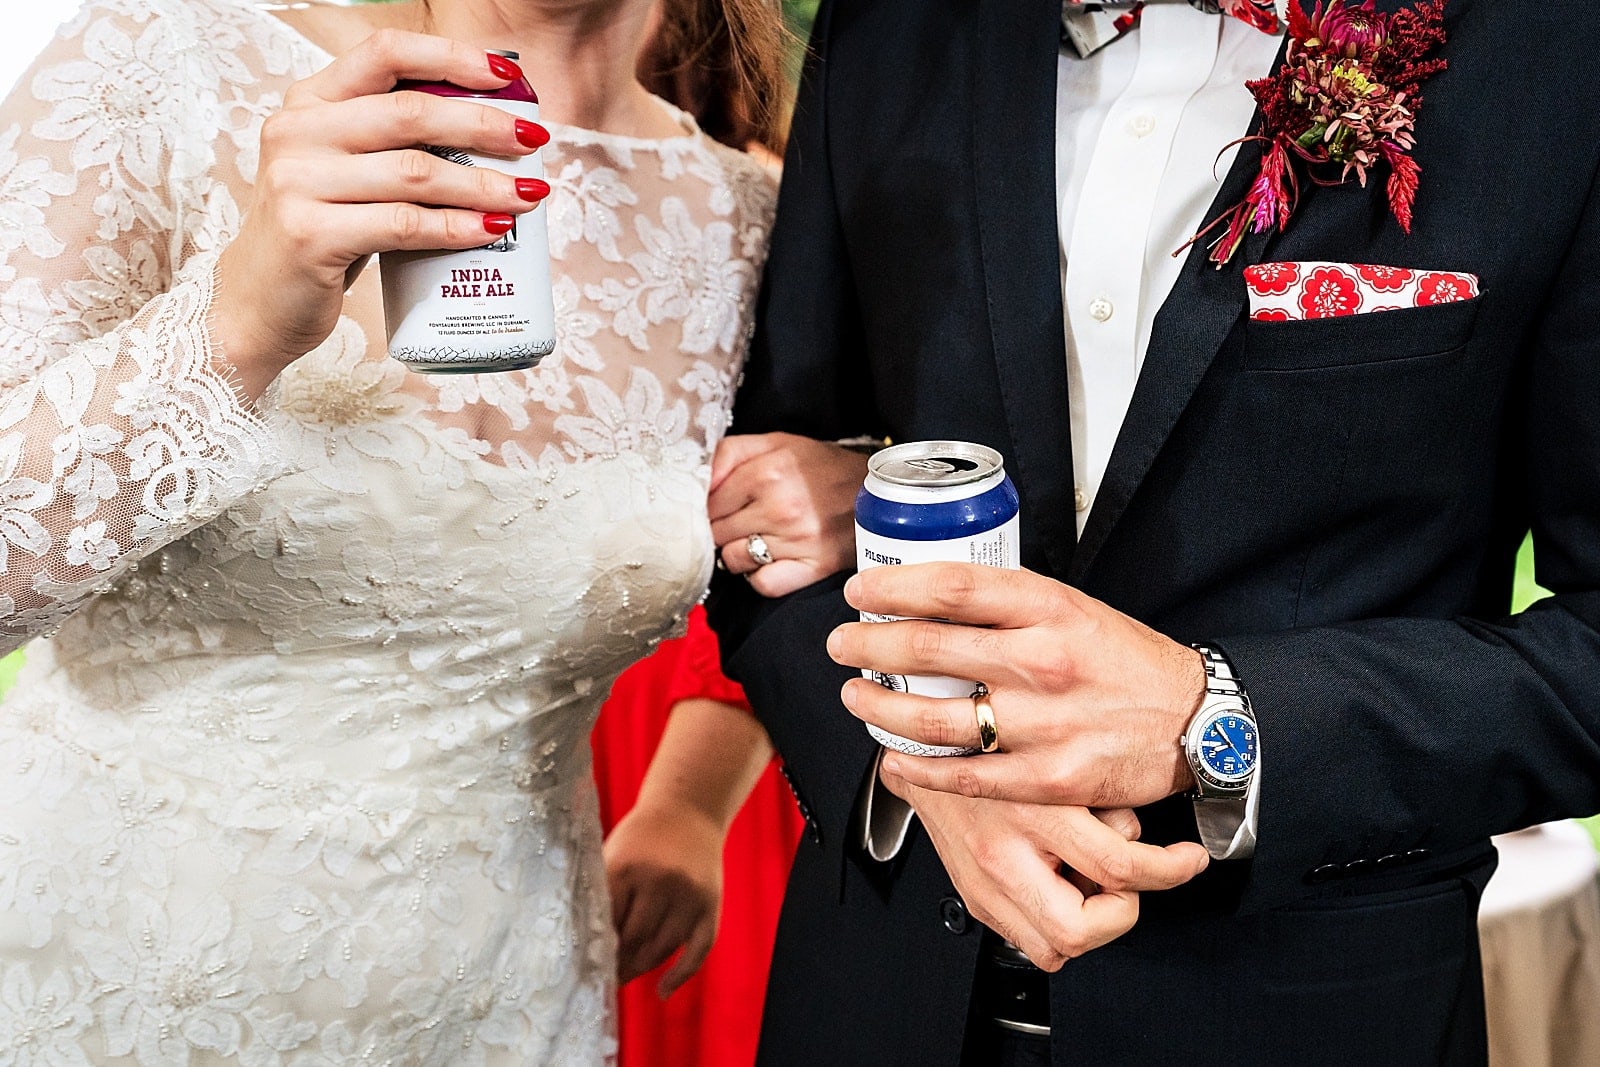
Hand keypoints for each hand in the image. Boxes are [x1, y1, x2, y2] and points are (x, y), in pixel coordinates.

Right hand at [215, 30, 549, 396]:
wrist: (257, 304)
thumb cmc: (320, 233)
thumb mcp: (346, 173)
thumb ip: (392, 144)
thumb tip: (493, 132)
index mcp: (309, 102)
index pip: (385, 53)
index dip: (452, 57)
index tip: (507, 77)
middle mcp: (297, 132)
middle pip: (410, 113)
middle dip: (484, 124)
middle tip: (533, 139)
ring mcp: (297, 182)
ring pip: (415, 172)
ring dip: (483, 183)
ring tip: (528, 195)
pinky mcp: (310, 235)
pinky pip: (403, 224)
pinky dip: (456, 227)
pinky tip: (492, 230)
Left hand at [603, 801, 722, 996]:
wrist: (688, 809)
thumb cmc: (641, 836)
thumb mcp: (614, 853)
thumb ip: (601, 892)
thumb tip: (584, 944)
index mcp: (626, 867)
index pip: (606, 922)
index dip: (595, 947)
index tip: (583, 964)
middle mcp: (660, 881)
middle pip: (634, 940)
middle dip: (616, 962)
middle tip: (601, 976)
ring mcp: (689, 895)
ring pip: (662, 948)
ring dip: (641, 968)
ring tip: (623, 978)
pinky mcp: (711, 905)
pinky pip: (699, 950)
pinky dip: (681, 975)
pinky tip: (662, 991)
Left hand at [708, 433, 866, 596]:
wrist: (876, 492)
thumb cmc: (821, 467)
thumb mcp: (777, 442)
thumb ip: (731, 453)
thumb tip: (695, 478)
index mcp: (768, 471)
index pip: (707, 502)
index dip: (705, 506)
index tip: (717, 507)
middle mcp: (781, 507)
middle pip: (715, 531)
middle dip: (719, 528)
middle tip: (738, 521)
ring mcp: (797, 542)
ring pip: (733, 560)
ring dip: (737, 552)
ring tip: (756, 539)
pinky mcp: (811, 568)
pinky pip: (762, 583)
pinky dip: (759, 576)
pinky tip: (770, 560)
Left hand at [829, 562, 1207, 808]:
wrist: (1195, 720)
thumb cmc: (1125, 661)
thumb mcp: (1074, 607)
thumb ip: (1008, 605)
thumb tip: (929, 597)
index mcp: (1049, 608)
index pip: (951, 587)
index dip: (892, 588)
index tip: (859, 592)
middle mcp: (1043, 661)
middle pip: (929, 648)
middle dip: (869, 646)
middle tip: (841, 644)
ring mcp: (1046, 723)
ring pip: (935, 717)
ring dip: (880, 708)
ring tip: (856, 697)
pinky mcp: (1051, 778)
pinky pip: (965, 776)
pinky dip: (918, 769)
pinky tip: (893, 759)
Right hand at [880, 765, 1208, 969]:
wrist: (925, 748)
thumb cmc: (992, 741)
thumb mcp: (1059, 754)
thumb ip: (1102, 796)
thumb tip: (1141, 833)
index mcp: (1034, 810)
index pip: (1117, 866)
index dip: (1168, 871)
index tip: (1187, 862)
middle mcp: (1004, 853)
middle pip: (1077, 930)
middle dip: (1115, 915)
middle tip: (1126, 888)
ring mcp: (984, 883)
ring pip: (1049, 949)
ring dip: (1082, 927)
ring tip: (1087, 887)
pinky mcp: (973, 896)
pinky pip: (1024, 937)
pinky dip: (1050, 923)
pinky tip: (1056, 887)